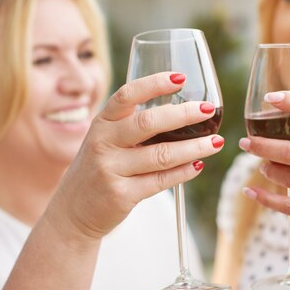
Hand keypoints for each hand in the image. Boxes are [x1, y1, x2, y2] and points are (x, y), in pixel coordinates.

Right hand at [46, 72, 224, 240]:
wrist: (73, 211)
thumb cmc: (98, 169)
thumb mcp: (104, 141)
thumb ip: (131, 127)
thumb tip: (181, 112)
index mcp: (101, 123)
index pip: (127, 95)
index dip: (154, 84)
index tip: (180, 78)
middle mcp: (103, 143)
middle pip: (148, 122)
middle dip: (183, 115)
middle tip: (207, 110)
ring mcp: (111, 170)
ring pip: (161, 154)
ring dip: (193, 147)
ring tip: (216, 141)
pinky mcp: (121, 195)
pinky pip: (160, 181)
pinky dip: (183, 172)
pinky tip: (198, 164)